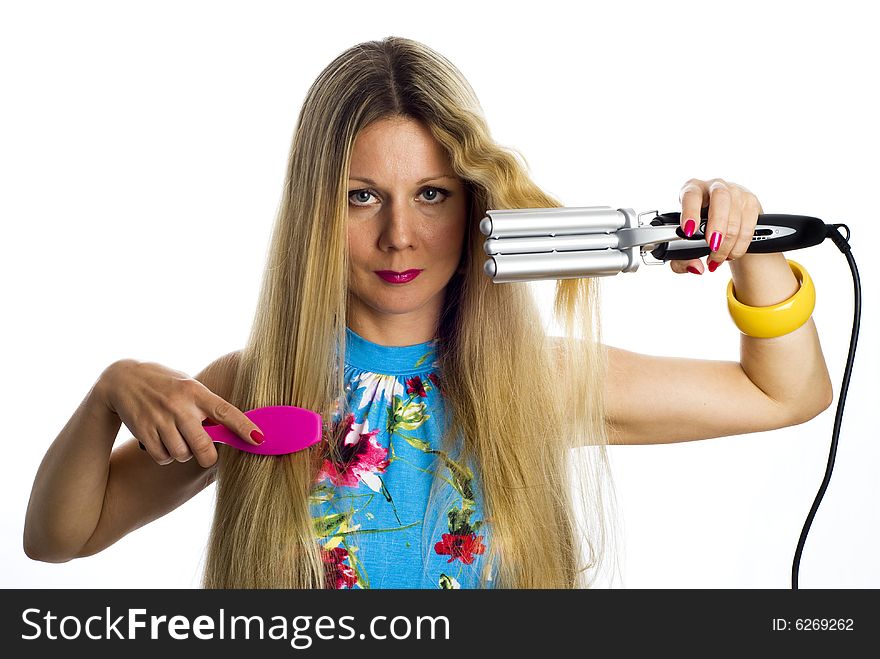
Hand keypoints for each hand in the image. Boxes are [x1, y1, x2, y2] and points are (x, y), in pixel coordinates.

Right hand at [98, 359, 263, 466]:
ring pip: (183, 454)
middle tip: (207, 455)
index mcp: (196, 392)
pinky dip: (165, 456)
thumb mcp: (188, 387)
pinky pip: (163, 457)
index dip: (244, 427)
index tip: (260, 439)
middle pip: (204, 446)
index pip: (225, 412)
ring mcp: (160, 418)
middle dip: (208, 456)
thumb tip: (232, 431)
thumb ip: (206, 407)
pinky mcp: (143, 431)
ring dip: (184, 453)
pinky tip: (162, 442)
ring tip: (178, 439)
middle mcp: (180, 405)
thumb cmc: (165, 385)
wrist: (122, 379)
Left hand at [672, 177, 763, 274]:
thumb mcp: (684, 245)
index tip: (689, 230)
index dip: (690, 211)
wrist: (722, 225)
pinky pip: (749, 224)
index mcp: (692, 189)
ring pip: (736, 213)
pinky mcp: (751, 202)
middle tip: (712, 245)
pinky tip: (730, 254)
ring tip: (718, 258)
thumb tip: (696, 267)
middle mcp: (714, 186)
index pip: (691, 194)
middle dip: (717, 224)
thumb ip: (682, 260)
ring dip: (728, 241)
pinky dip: (740, 244)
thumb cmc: (697, 231)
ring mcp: (735, 192)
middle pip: (720, 197)